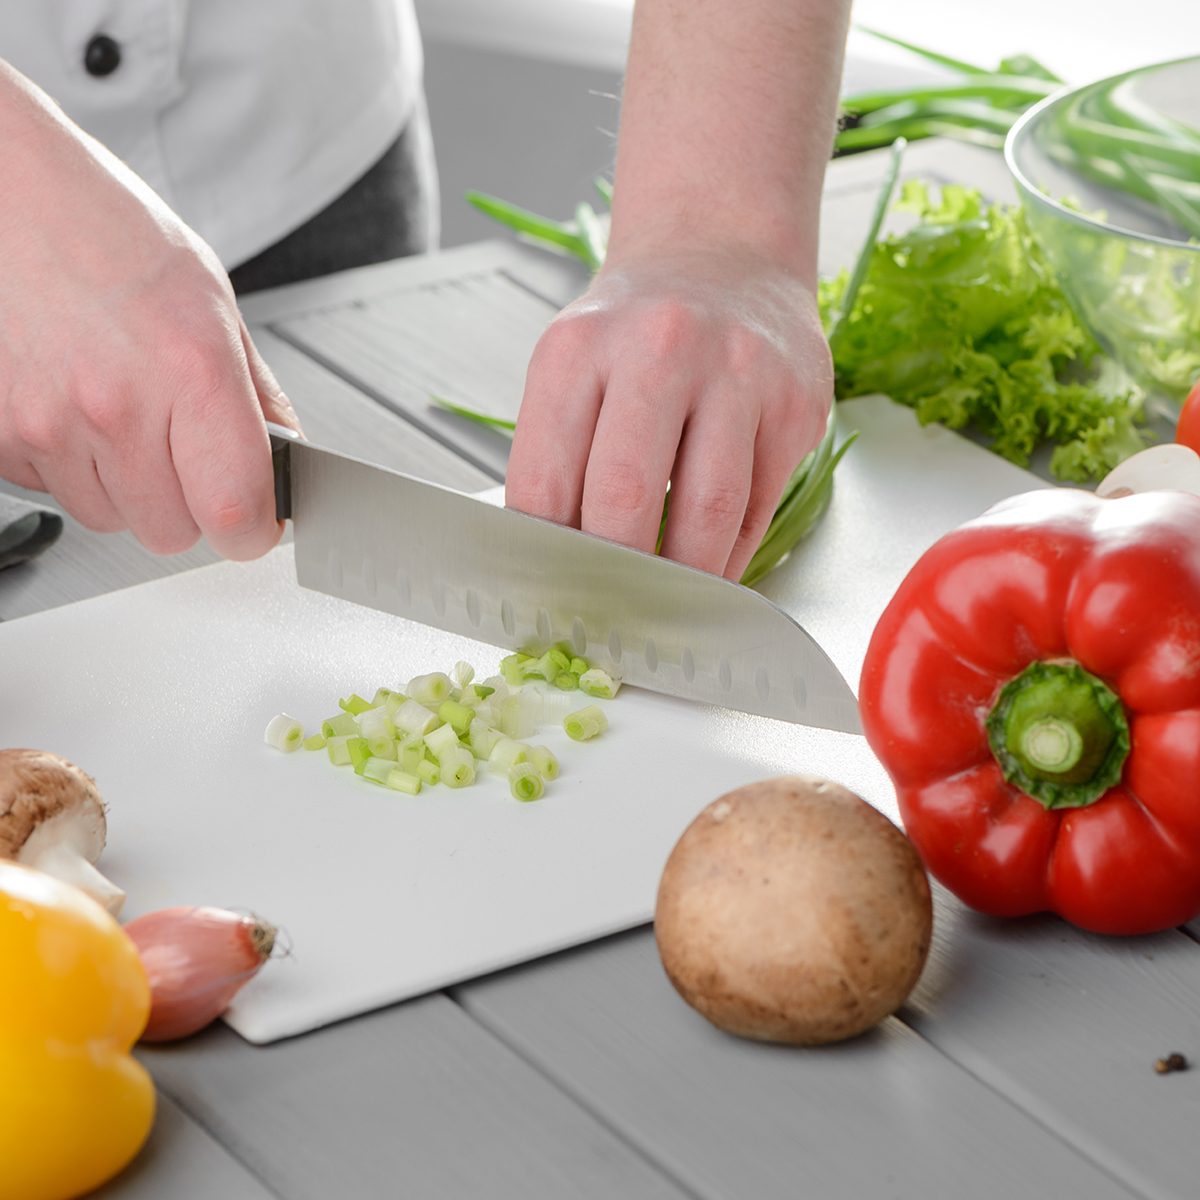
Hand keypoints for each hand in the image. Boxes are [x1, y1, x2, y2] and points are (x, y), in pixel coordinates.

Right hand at [0, 65, 298, 559]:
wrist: (6, 191)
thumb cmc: (107, 231)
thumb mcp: (213, 303)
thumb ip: (257, 396)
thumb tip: (288, 459)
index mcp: (192, 371)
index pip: (236, 514)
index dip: (253, 528)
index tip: (256, 517)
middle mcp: (117, 406)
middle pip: (174, 531)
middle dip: (189, 502)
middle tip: (182, 444)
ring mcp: (50, 424)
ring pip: (115, 519)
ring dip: (129, 486)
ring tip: (124, 410)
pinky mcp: (3, 436)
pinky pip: (59, 493)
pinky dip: (76, 466)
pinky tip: (78, 406)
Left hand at [505, 247, 831, 579]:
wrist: (722, 256)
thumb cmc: (634, 332)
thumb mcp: (573, 369)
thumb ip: (559, 459)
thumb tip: (557, 572)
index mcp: (578, 349)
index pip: (546, 484)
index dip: (546, 561)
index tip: (551, 602)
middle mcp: (659, 348)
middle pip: (626, 500)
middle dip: (614, 580)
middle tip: (609, 621)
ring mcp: (739, 371)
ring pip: (708, 512)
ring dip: (682, 581)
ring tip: (664, 608)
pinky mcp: (796, 401)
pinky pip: (758, 507)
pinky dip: (729, 555)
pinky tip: (708, 569)